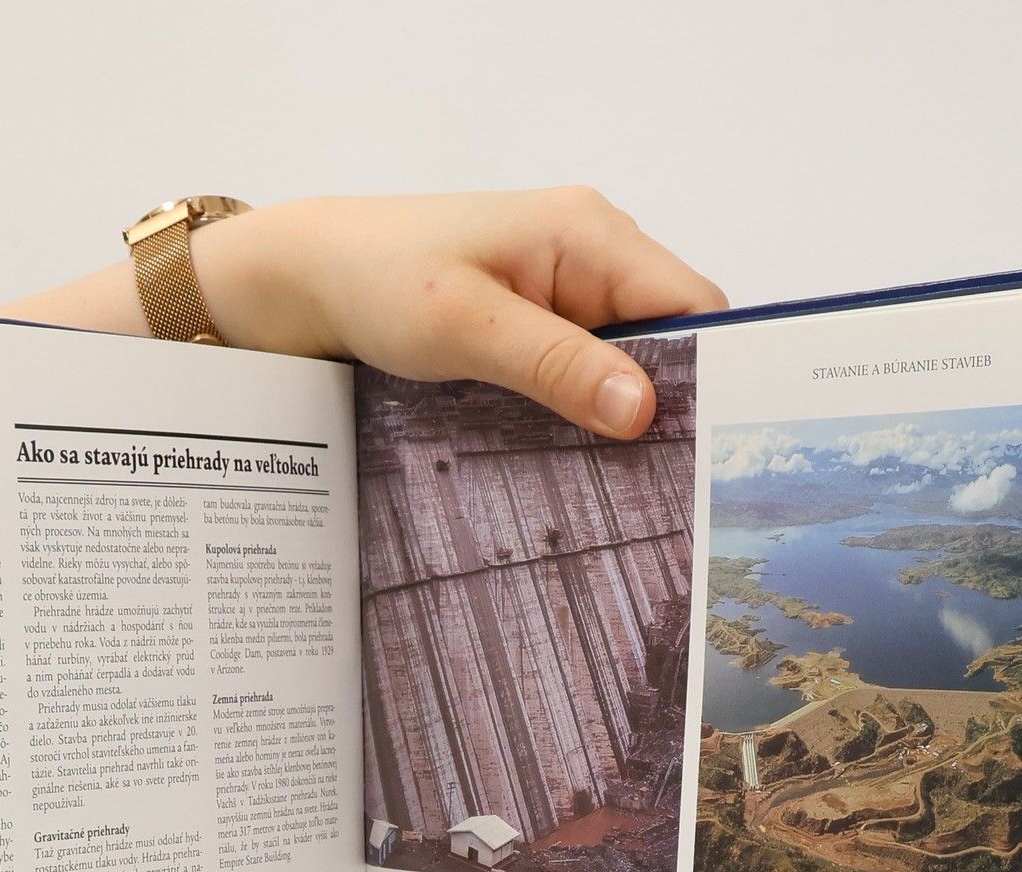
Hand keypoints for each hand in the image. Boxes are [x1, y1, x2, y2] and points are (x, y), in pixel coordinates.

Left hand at [197, 188, 727, 436]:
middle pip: (672, 338)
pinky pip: (588, 370)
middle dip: (670, 406)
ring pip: (630, 363)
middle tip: (664, 487)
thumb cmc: (375, 280)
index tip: (706, 450)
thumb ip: (554, 364)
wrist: (308, 278)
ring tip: (623, 486)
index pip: (693, 305)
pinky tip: (576, 458)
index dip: (713, 374)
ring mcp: (567, 290)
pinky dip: (586, 412)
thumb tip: (642, 409)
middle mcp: (592, 253)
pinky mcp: (540, 323)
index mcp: (589, 233)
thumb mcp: (464, 327)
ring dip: (622, 417)